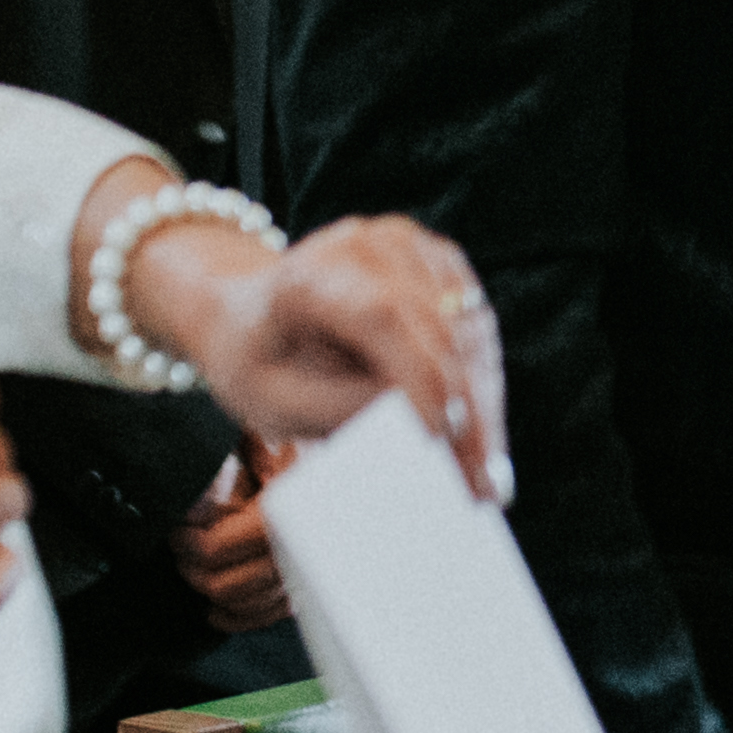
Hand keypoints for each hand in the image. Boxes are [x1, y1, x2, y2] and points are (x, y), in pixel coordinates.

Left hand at [128, 203, 508, 502]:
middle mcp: (367, 245)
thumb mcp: (272, 402)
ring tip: (485, 472)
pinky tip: (479, 430)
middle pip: (437, 328)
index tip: (441, 439)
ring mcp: (411, 247)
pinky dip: (483, 381)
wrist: (248, 309)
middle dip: (467, 413)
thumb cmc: (257, 361)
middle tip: (480, 486)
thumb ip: (340, 410)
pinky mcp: (439, 261)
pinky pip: (477, 324)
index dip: (420, 375)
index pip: (379, 316)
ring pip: (470, 329)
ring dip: (485, 403)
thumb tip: (422, 427)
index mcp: (310, 275)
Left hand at [175, 447, 291, 633]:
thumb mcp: (268, 435)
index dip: (186, 544)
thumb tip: (194, 499)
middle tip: (181, 546)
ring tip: (195, 565)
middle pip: (224, 584)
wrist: (354, 450)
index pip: (216, 549)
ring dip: (209, 588)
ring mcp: (303, 572)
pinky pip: (266, 617)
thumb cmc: (305, 440)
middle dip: (192, 568)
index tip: (178, 529)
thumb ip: (236, 459)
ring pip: (242, 604)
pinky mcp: (307, 587)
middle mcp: (295, 549)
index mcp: (281, 512)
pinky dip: (236, 618)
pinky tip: (216, 608)